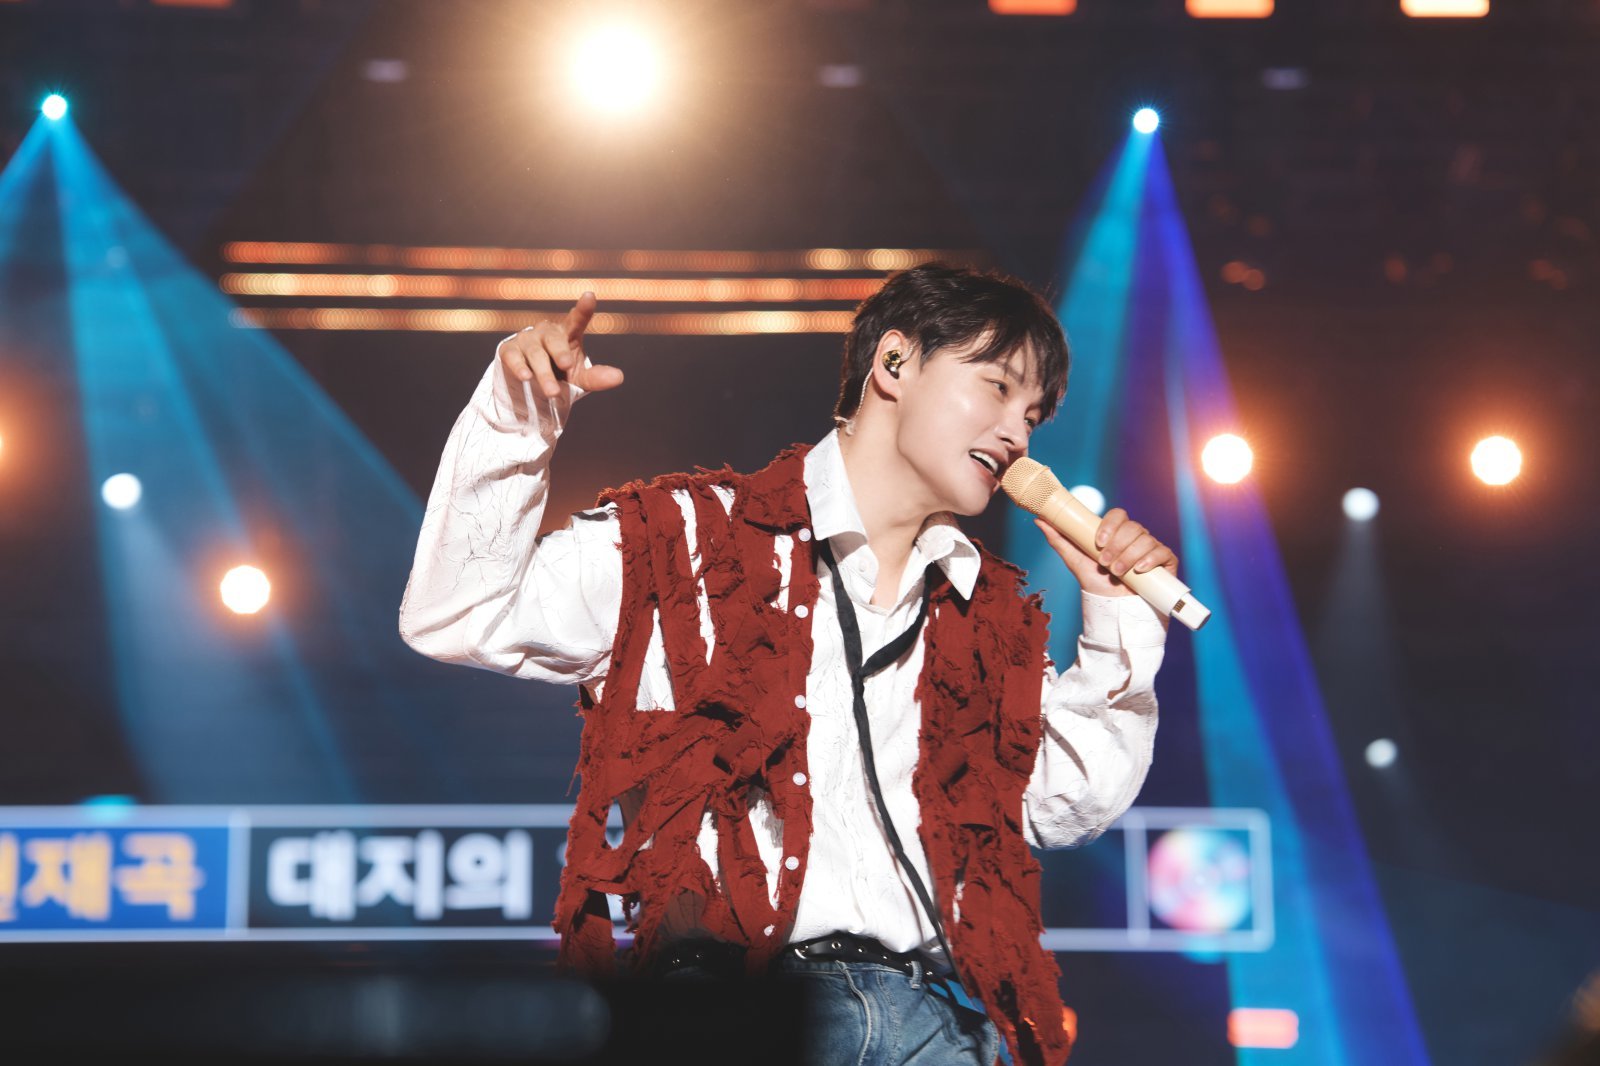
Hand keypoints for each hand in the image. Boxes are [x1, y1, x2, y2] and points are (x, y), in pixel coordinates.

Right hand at [496, 292, 624, 397]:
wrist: (530, 384)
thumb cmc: (560, 374)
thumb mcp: (580, 378)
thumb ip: (596, 378)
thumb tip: (619, 377)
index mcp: (568, 334)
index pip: (577, 319)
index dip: (583, 308)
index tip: (590, 296)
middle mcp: (547, 332)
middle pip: (553, 339)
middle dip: (559, 352)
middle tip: (567, 365)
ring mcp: (527, 339)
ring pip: (535, 352)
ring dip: (543, 373)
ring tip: (552, 391)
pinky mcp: (509, 350)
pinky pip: (513, 356)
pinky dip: (518, 366)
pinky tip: (525, 376)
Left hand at [1033, 508, 1177, 597]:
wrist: (1116, 612)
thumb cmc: (1098, 586)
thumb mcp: (1076, 562)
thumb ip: (1060, 541)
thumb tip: (1039, 519)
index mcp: (1117, 533)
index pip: (1118, 515)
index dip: (1110, 524)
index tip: (1098, 541)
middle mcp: (1135, 537)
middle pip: (1132, 527)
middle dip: (1117, 545)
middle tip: (1105, 564)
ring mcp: (1152, 548)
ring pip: (1145, 539)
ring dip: (1129, 556)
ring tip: (1117, 574)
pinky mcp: (1166, 562)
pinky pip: (1162, 551)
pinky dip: (1149, 560)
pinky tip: (1139, 570)